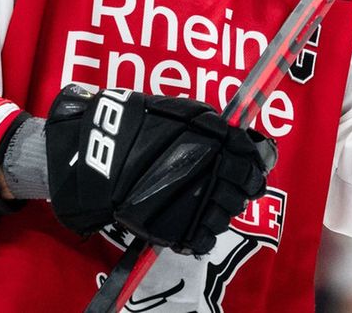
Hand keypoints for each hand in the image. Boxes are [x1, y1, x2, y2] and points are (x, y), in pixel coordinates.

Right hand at [44, 85, 276, 254]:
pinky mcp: (179, 227)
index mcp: (220, 140)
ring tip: (196, 203)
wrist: (96, 150)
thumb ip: (214, 127)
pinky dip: (200, 234)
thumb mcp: (182, 113)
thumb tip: (244, 143)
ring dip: (217, 211)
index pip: (255, 161)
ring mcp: (198, 202)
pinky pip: (204, 239)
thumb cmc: (137, 125)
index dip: (253, 167)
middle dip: (235, 190)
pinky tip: (189, 224)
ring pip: (226, 215)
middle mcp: (215, 171)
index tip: (246, 170)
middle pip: (244, 191)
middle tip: (216, 187)